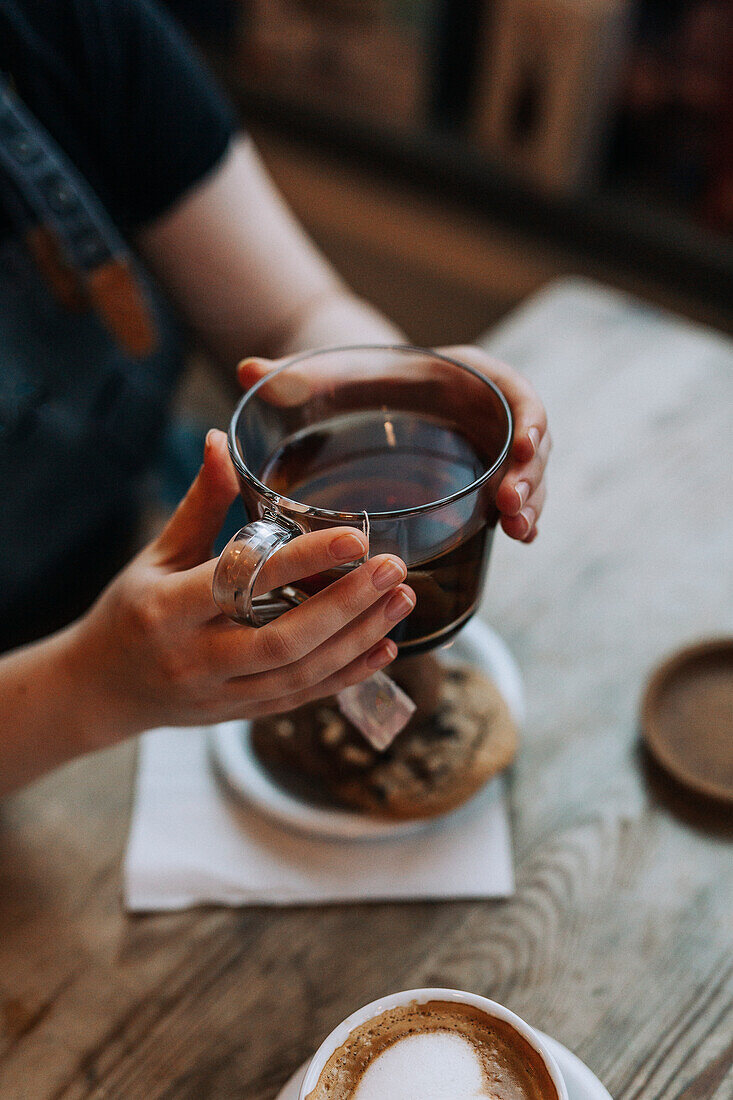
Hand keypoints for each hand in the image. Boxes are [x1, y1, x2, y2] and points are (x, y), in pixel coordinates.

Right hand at [68, 430, 413, 744]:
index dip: (303, 561)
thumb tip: (221, 440)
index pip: (244, 582)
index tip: (356, 535)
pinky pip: (302, 697)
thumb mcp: (156, 555)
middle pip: (284, 638)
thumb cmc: (130, 611)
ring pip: (301, 673)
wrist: (101, 690)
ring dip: (358, 639)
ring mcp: (219, 694)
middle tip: (394, 570)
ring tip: (400, 601)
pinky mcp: (239, 715)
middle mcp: (195, 658)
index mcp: (169, 609)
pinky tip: (384, 648)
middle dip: (347, 605)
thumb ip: (199, 504)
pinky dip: (347, 675)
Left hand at [239, 344, 549, 543]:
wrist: (363, 400)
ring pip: (527, 474)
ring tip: (518, 530)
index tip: (522, 444)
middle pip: (529, 439)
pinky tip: (515, 539)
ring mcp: (489, 448)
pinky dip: (518, 517)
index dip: (528, 416)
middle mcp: (485, 410)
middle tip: (512, 505)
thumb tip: (246, 369)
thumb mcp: (326, 379)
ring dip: (530, 501)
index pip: (513, 390)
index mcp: (460, 376)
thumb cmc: (348, 385)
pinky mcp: (483, 480)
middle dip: (530, 473)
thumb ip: (293, 376)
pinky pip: (512, 499)